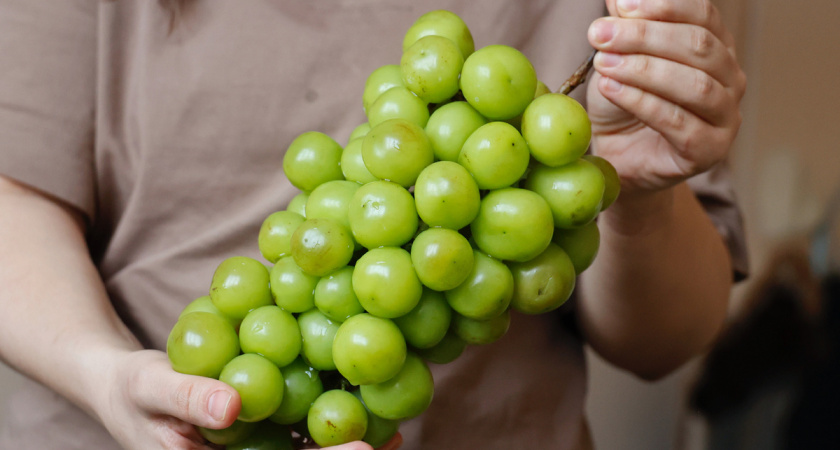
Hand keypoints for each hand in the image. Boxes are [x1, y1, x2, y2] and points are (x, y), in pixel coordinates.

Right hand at [94, 349, 402, 449]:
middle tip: (384, 441)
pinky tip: (360, 406)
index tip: (356, 448)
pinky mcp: (259, 432)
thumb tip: (231, 405)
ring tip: (391, 432)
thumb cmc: (129, 388)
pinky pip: (295, 430)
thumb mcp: (149, 386)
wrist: (122, 385)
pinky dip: (325, 419)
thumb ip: (185, 396)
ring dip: (340, 444)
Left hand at [585, 0, 745, 194]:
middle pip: (697, 45)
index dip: (663, 6)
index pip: (703, 14)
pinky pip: (678, 122)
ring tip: (603, 63)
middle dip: (643, 36)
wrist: (619, 158)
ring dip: (643, 69)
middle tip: (599, 34)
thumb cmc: (625, 104)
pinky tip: (611, 89)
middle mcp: (730, 78)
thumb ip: (624, 26)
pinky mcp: (709, 150)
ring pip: (695, 84)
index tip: (620, 5)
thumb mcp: (619, 57)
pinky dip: (641, 102)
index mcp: (716, 47)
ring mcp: (725, 117)